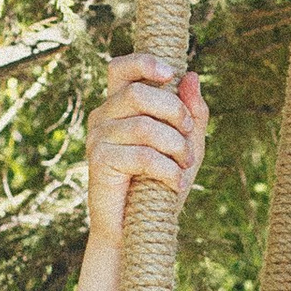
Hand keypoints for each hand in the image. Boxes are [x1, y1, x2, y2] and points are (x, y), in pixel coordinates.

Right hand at [85, 53, 207, 248]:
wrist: (138, 228)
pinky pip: (141, 156)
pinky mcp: (98, 161)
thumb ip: (192, 113)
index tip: (171, 74)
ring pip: (144, 126)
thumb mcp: (187, 145)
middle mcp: (104, 115)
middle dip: (175, 112)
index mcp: (120, 104)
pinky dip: (168, 170)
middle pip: (139, 93)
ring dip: (176, 147)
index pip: (121, 67)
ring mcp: (98, 137)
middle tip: (189, 136)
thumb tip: (192, 77)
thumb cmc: (161, 182)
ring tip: (185, 166)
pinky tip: (177, 184)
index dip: (144, 62)